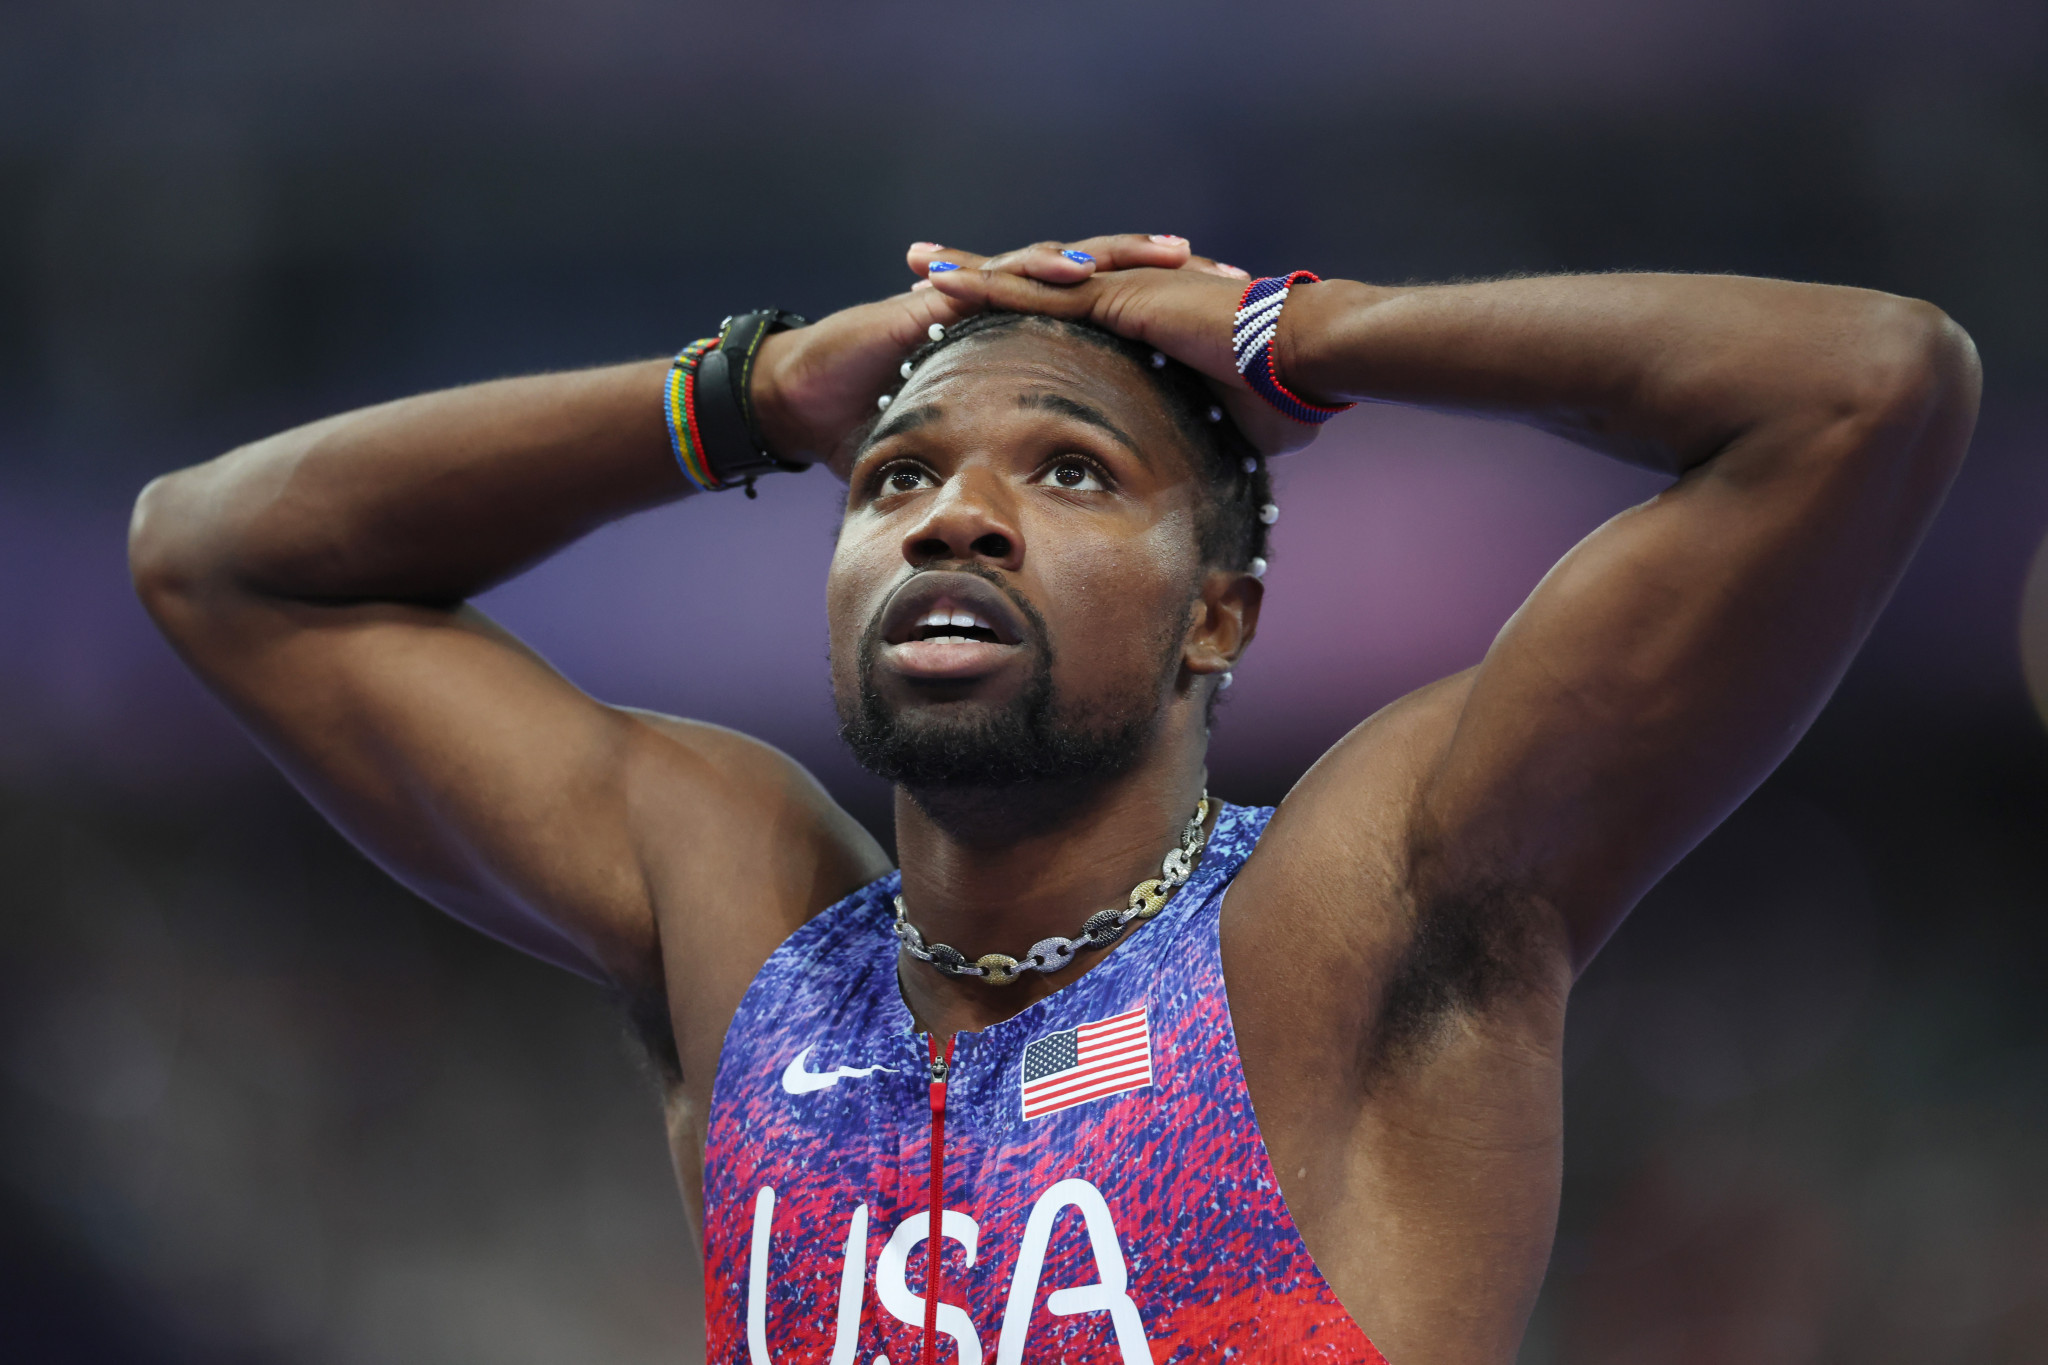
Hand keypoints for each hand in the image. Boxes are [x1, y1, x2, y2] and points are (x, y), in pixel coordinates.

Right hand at [750, 235, 1202, 478]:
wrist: (799, 400)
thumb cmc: (875, 428)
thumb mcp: (965, 456)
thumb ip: (1015, 480)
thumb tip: (1070, 530)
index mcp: (1025, 343)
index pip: (1110, 320)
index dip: (1165, 318)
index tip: (1229, 324)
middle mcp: (1008, 311)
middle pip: (1102, 281)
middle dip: (1163, 275)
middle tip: (1228, 273)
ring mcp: (975, 297)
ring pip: (1061, 265)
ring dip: (1118, 256)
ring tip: (1172, 254)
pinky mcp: (940, 296)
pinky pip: (1000, 278)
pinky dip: (1042, 271)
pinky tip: (1083, 272)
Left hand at [911, 241, 1326, 456]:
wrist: (1300, 362)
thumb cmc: (1279, 400)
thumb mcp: (1224, 433)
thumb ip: (1197, 448)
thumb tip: (1201, 495)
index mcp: (1140, 326)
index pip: (1067, 314)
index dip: (1023, 309)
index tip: (987, 315)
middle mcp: (1124, 297)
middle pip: (1035, 283)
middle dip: (981, 277)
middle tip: (929, 268)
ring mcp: (1118, 290)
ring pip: (1027, 278)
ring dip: (971, 273)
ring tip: (921, 265)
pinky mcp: (1116, 296)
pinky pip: (1039, 291)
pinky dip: (991, 287)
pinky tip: (946, 283)